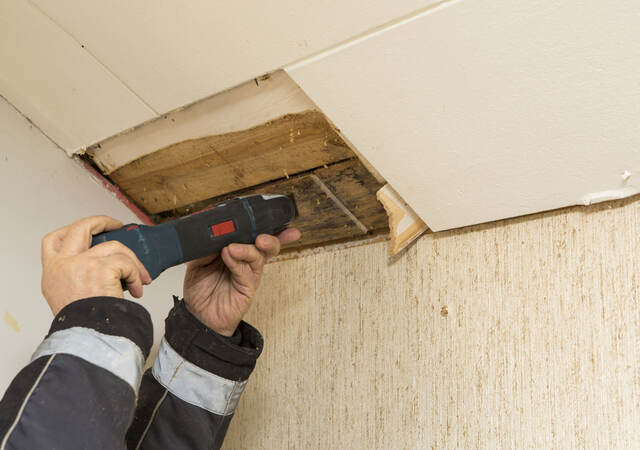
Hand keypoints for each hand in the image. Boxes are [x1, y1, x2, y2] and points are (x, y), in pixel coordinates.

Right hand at [41, 216, 151, 314]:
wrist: (88, 337)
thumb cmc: (83, 324)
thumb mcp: (65, 297)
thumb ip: (75, 277)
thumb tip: (102, 266)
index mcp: (53, 272)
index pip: (53, 240)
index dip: (72, 229)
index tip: (90, 230)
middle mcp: (63, 264)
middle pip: (81, 227)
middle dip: (102, 221)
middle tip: (117, 225)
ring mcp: (81, 264)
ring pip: (114, 246)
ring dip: (132, 262)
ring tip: (139, 280)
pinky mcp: (101, 269)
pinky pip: (127, 264)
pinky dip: (137, 276)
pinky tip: (137, 290)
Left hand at [183, 229, 300, 335]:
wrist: (197, 316)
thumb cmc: (201, 289)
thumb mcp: (197, 262)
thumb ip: (204, 247)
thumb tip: (207, 233)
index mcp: (237, 249)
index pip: (253, 233)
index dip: (264, 223)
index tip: (267, 213)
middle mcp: (246, 260)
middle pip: (267, 243)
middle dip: (271, 234)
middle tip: (260, 232)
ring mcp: (248, 273)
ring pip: (259, 255)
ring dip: (249, 248)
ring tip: (233, 247)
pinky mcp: (247, 288)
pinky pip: (247, 272)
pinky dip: (238, 262)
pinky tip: (229, 255)